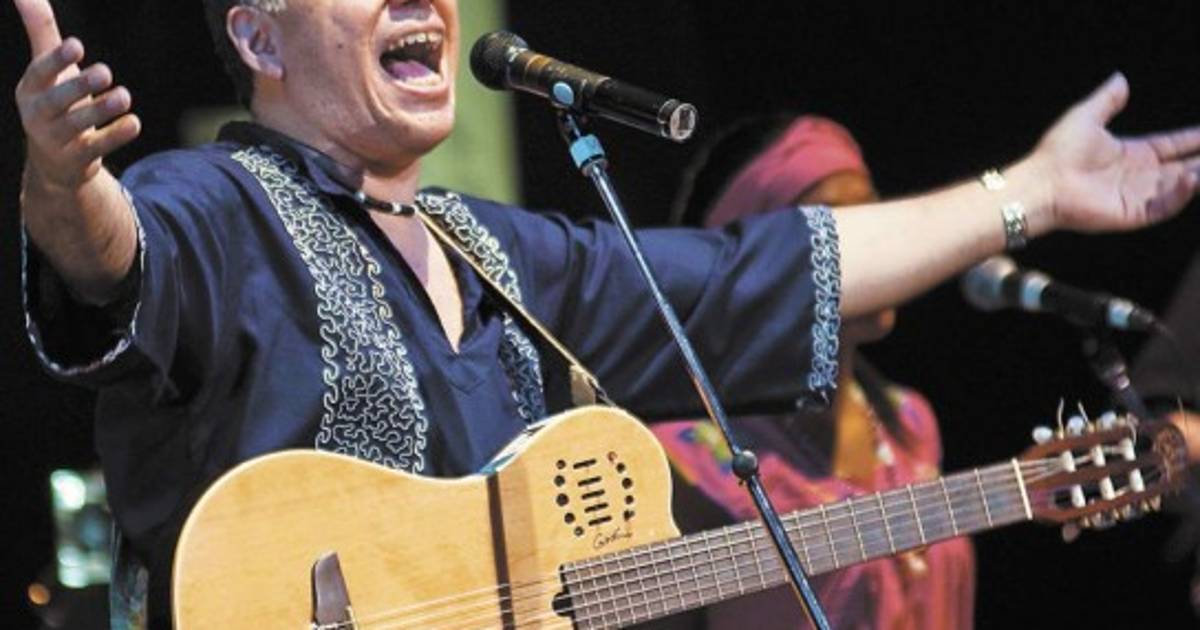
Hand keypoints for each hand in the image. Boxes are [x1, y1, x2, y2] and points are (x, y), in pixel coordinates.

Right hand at [14, 0, 140, 192]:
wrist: (54, 163)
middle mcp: (38, 115)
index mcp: (30, 89)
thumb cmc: (53, 104)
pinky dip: (115, 135)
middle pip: (58, 101)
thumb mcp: (45, 71)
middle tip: (105, 71)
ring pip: (78, 126)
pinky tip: (134, 123)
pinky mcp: (77, 160)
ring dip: (101, 110)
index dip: (57, 60)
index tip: (77, 45)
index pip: (40, 73)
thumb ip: (40, 32)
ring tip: (124, 96)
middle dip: (80, 86)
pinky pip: (97, 147)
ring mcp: (56, 141)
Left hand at [1032, 73, 1199, 232]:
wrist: (1041, 182)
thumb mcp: (1086, 117)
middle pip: (1184, 166)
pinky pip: (1164, 205)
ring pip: (1181, 186)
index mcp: (1134, 154)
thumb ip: (1107, 100)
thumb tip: (1121, 79)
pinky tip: (1192, 177)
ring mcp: (1137, 195)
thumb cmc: (1058, 152)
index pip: (1173, 145)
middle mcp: (1140, 175)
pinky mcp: (1132, 213)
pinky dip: (1181, 193)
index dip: (1194, 139)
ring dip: (1198, 175)